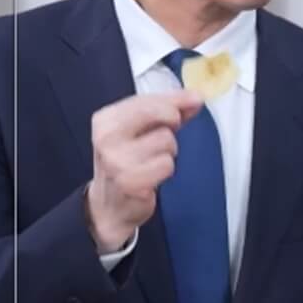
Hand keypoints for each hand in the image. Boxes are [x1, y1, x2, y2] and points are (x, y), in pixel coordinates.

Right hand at [85, 91, 202, 253]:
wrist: (111, 204)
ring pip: (167, 140)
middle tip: (166, 133)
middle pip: (162, 113)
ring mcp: (116, 161)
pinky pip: (167, 165)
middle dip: (172, 121)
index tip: (194, 99)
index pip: (148, 99)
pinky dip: (165, 170)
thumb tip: (195, 98)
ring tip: (151, 160)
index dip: (176, 99)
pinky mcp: (130, 182)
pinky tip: (151, 176)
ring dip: (167, 151)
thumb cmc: (130, 160)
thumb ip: (170, 109)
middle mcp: (107, 138)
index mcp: (106, 119)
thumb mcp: (144, 128)